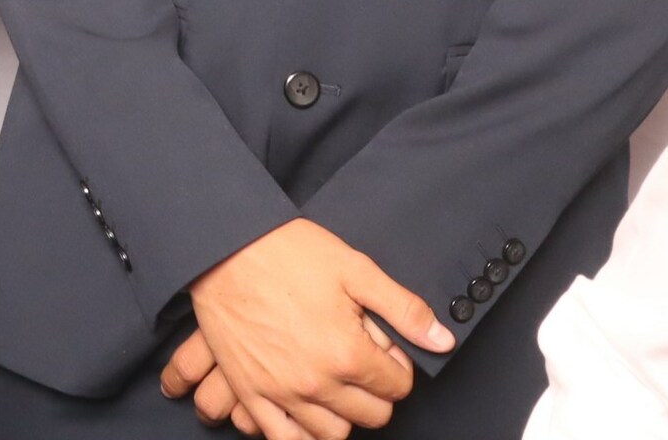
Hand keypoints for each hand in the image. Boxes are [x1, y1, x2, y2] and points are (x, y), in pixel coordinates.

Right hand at [174, 218, 452, 439]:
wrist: (224, 247)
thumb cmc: (287, 252)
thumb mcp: (355, 268)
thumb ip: (403, 309)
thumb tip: (443, 340)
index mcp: (347, 352)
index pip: (397, 387)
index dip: (397, 367)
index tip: (383, 349)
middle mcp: (317, 382)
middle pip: (371, 415)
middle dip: (376, 392)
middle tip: (361, 363)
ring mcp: (281, 392)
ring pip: (333, 433)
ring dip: (344, 414)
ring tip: (337, 385)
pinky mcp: (251, 392)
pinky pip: (283, 439)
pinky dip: (302, 436)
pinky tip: (309, 415)